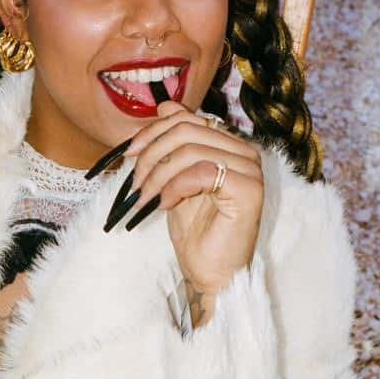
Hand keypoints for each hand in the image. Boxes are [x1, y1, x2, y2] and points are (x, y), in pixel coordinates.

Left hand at [107, 101, 264, 304]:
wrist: (209, 272)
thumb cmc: (195, 230)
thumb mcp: (174, 178)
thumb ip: (172, 144)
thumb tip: (163, 106)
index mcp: (228, 143)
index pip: (186, 118)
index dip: (152, 131)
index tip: (129, 153)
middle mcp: (244, 151)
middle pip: (185, 130)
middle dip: (151, 155)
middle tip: (136, 183)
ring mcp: (250, 169)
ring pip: (190, 150)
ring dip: (158, 174)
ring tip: (146, 197)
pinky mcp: (249, 189)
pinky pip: (201, 171)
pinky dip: (175, 186)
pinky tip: (165, 204)